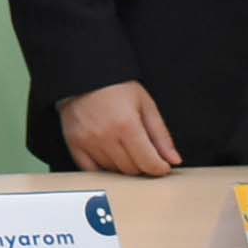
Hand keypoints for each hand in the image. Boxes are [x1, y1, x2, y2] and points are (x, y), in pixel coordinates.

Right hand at [56, 79, 181, 178]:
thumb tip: (173, 160)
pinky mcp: (74, 144)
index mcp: (127, 125)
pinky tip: (109, 157)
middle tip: (144, 153)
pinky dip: (103, 169)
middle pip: (131, 169)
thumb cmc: (116, 87)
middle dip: (142, 165)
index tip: (162, 166)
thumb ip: (161, 135)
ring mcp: (87, 141)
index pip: (148, 163)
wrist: (85, 76)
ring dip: (123, 166)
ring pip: (113, 171)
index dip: (160, 168)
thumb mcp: (145, 104)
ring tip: (124, 148)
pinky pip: (91, 171)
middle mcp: (105, 136)